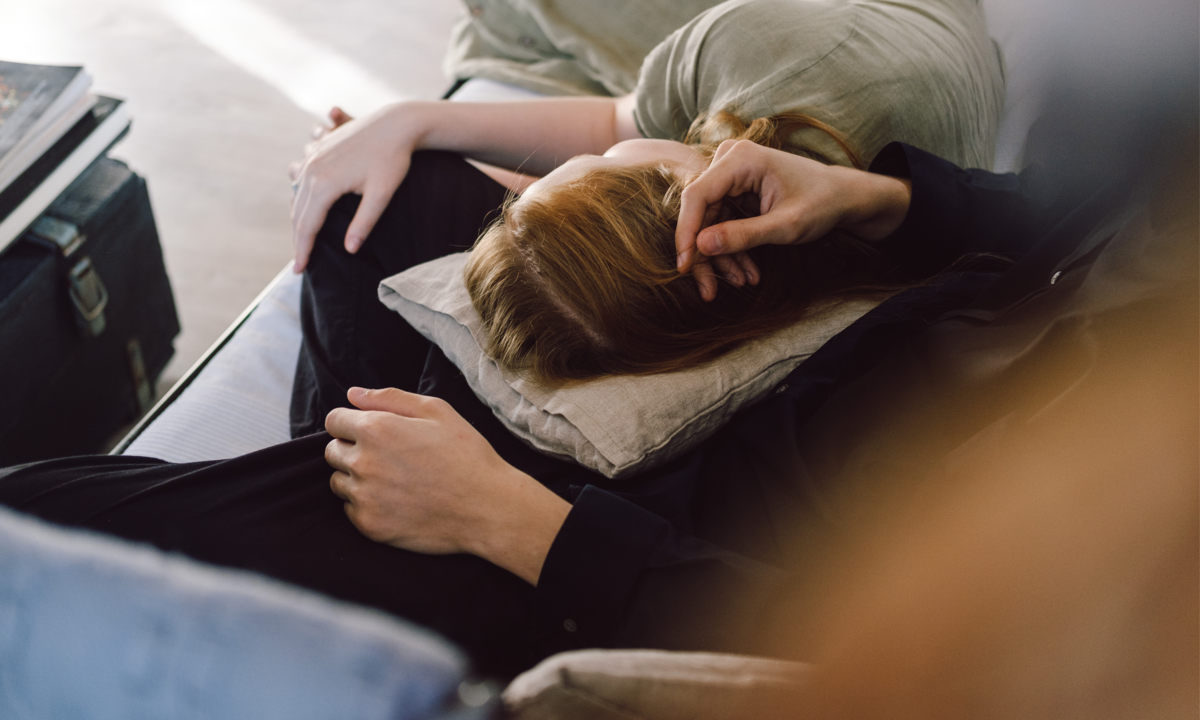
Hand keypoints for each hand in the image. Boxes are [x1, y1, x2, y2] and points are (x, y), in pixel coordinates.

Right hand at [289, 103, 420, 271]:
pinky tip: (305, 211)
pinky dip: (299, 199)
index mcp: (325, 183)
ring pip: (296, 196)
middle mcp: (312, 169)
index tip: (300, 271)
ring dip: (297, 220)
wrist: (395, 123)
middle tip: (300, 264)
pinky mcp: (316, 149)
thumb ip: (365, 222)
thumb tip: (349, 250)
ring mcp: (311, 157)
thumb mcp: (382, 194)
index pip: (308, 225)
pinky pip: (299, 179)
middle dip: (298, 240)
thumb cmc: (393, 159)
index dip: (303, 250)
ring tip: (303, 243)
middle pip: (298, 213)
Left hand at [324, 387, 570, 584]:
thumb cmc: (466, 454)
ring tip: (395, 481)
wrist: (487, 508)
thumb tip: (352, 394)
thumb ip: (390, 398)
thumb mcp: (437, 411)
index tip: (373, 432)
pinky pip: (351, 510)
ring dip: (357, 479)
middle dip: (353, 449)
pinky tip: (398, 501)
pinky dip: (368, 505)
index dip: (352, 423)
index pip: (334, 421)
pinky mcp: (369, 526)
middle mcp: (362, 463)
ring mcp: (364, 497)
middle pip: (332, 451)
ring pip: (339, 482)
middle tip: (390, 457)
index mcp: (376, 429)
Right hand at [676, 140, 911, 299]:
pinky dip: (732, 250)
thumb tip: (700, 247)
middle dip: (705, 254)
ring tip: (742, 282)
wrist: (843, 197)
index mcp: (740, 159)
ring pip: (708, 223)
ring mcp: (731, 176)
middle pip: (699, 213)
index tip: (685, 267)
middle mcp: (730, 161)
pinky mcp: (735, 191)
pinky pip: (721, 224)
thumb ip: (743, 236)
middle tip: (709, 291)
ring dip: (721, 257)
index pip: (696, 196)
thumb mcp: (785, 226)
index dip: (686, 233)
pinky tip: (746, 271)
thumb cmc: (822, 204)